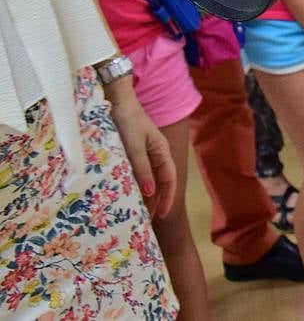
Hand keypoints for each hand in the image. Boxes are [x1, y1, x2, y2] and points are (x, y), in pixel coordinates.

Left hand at [106, 85, 175, 218]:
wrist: (115, 100)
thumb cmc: (127, 121)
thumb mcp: (134, 147)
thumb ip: (142, 170)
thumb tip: (150, 193)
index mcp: (162, 151)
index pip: (169, 179)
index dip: (166, 198)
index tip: (160, 216)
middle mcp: (155, 153)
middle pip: (159, 182)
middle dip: (154, 201)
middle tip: (144, 221)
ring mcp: (143, 152)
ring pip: (147, 178)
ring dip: (143, 194)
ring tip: (135, 212)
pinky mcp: (131, 151)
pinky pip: (136, 173)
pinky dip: (134, 185)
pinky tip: (125, 194)